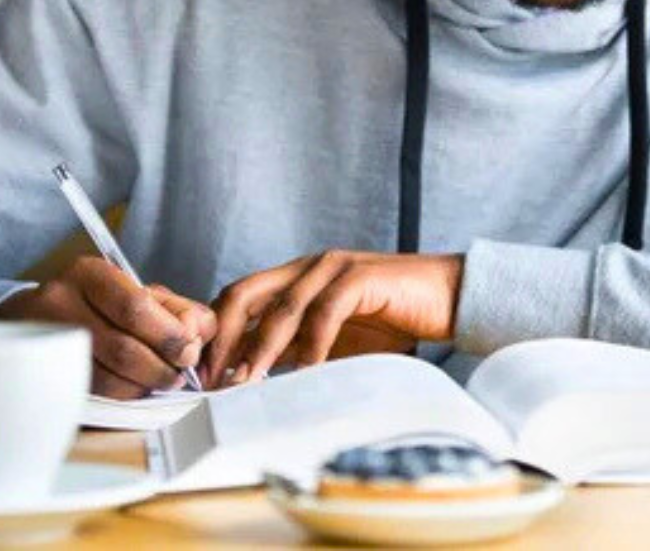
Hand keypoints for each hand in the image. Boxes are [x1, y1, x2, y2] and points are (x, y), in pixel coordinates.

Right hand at [0, 256, 216, 398]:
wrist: (30, 318)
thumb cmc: (97, 304)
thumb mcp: (136, 291)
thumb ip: (176, 309)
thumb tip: (201, 333)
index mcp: (90, 274)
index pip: (135, 307)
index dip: (168, 335)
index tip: (189, 351)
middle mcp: (61, 304)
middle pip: (123, 347)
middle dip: (160, 366)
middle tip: (178, 374)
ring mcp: (46, 343)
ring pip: (106, 379)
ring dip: (143, 386)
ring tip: (159, 381)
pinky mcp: (42, 376)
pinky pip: (91, 396)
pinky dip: (121, 396)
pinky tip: (133, 388)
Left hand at [202, 251, 464, 387]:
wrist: (447, 297)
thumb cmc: (392, 320)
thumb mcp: (332, 339)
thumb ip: (295, 348)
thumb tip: (250, 378)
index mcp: (297, 277)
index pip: (239, 298)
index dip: (216, 334)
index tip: (202, 377)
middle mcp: (309, 266)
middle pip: (245, 293)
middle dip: (222, 337)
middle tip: (212, 380)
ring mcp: (334, 268)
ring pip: (282, 307)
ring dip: (260, 348)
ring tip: (246, 382)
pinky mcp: (361, 278)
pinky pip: (325, 312)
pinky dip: (311, 345)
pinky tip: (305, 373)